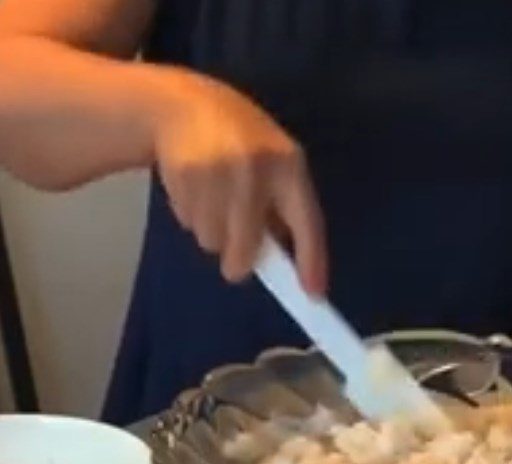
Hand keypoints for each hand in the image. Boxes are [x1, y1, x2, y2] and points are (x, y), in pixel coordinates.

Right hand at [150, 70, 326, 287]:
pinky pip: (189, 223)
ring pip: (213, 241)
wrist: (181, 104)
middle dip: (239, 260)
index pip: (307, 221)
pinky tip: (195, 189)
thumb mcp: (272, 164)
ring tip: (212, 200)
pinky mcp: (185, 174)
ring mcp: (219, 170)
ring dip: (212, 234)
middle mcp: (257, 167)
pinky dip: (191, 217)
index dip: (311, 259)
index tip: (312, 293)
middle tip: (234, 259)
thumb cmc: (239, 142)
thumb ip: (281, 209)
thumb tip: (287, 265)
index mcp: (288, 165)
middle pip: (246, 246)